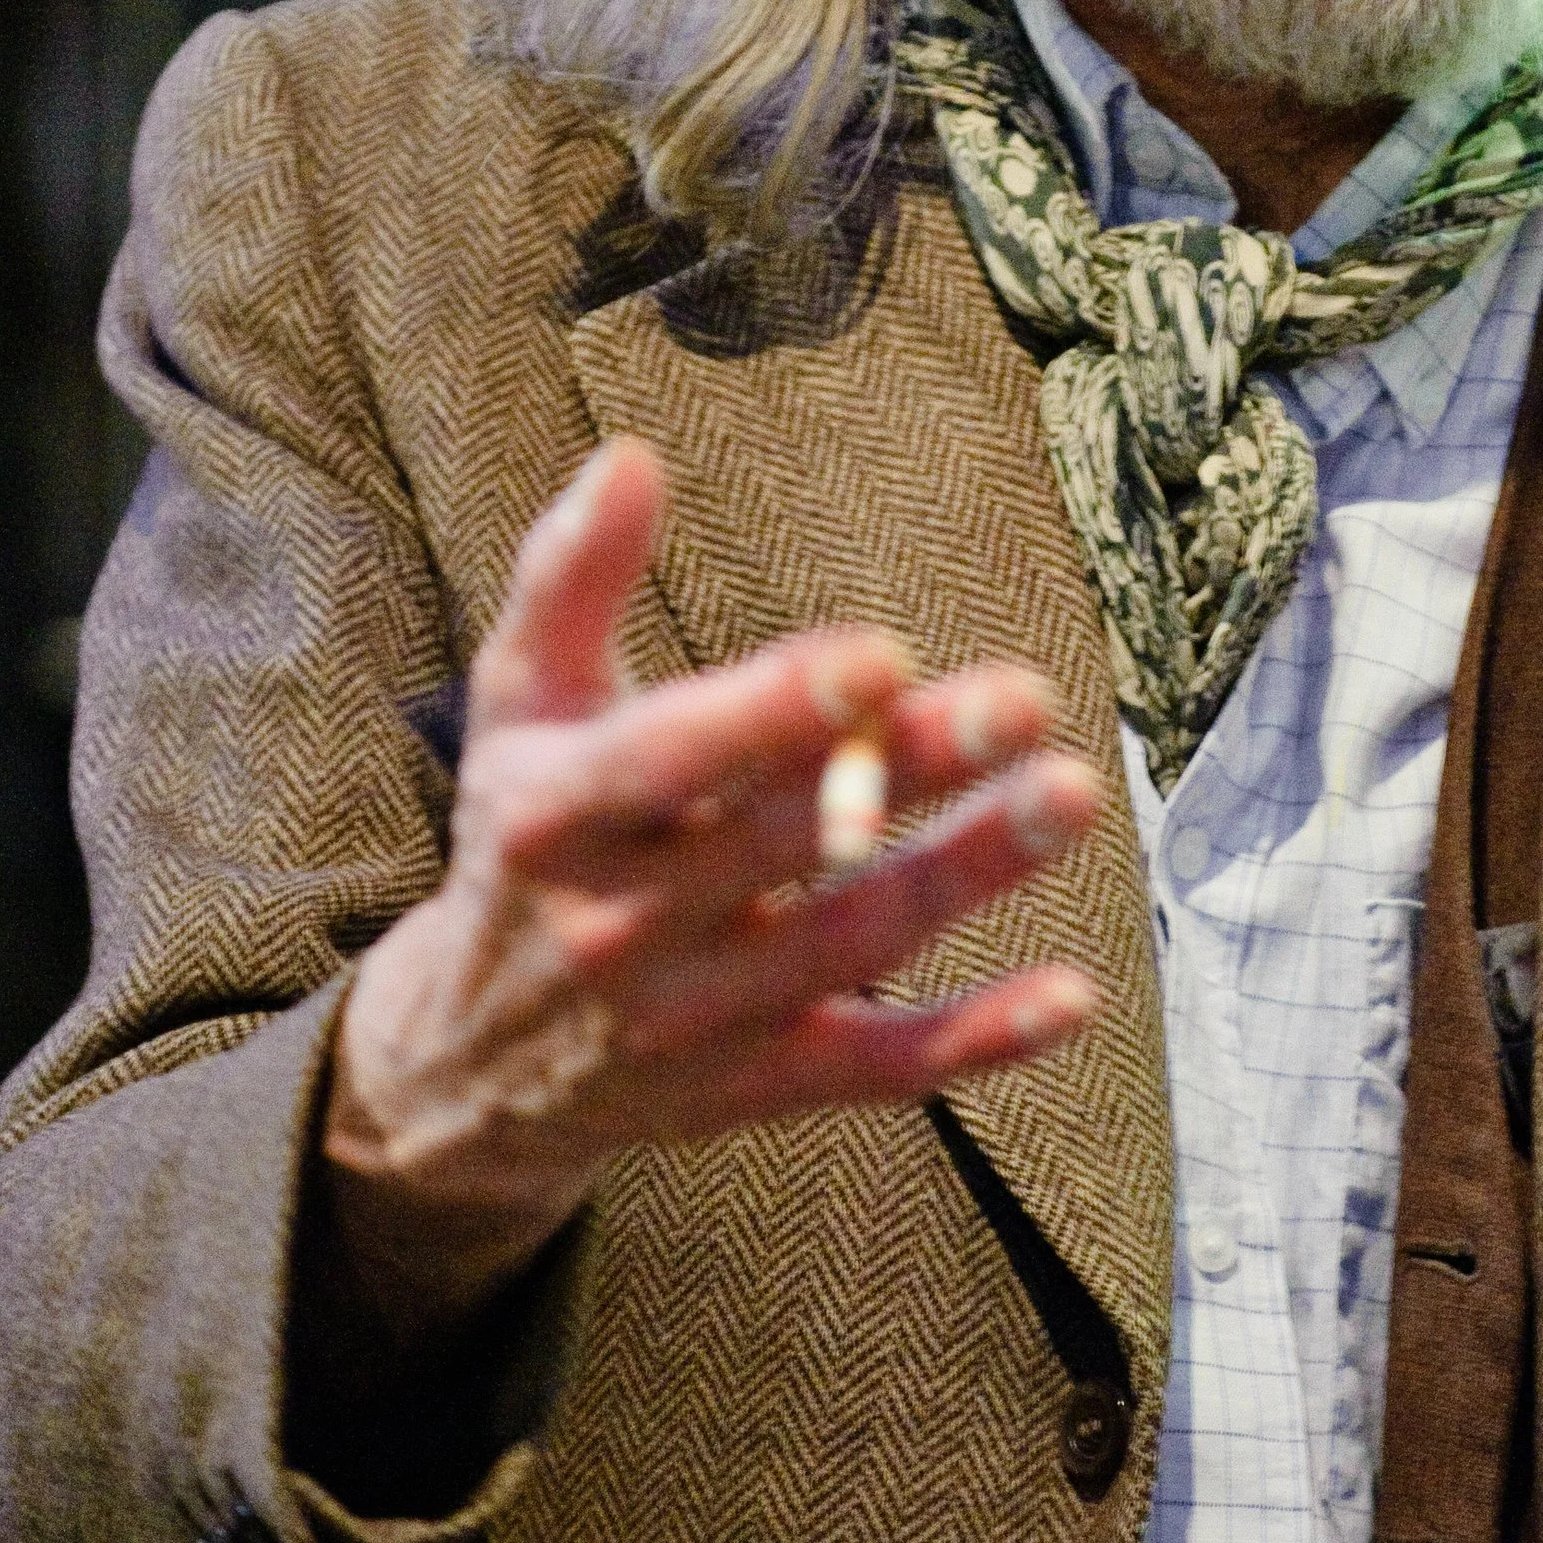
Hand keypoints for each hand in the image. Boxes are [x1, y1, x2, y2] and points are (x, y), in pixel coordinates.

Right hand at [322, 437, 1102, 1347]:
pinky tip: (1075, 992)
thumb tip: (633, 456)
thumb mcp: (516, 706)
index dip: (771, 711)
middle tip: (1028, 697)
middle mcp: (623, 926)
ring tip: (1069, 793)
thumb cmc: (523, 840)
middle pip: (782, 839)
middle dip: (910, 767)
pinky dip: (977, 1040)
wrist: (468, 1068)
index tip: (879, 653)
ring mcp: (698, 1017)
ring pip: (851, 941)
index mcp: (559, 816)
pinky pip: (879, 1070)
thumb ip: (569, 577)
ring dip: (969, 874)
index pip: (667, 759)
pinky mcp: (759, 1087)